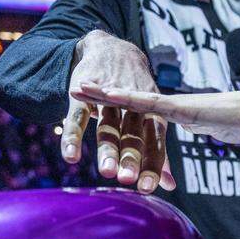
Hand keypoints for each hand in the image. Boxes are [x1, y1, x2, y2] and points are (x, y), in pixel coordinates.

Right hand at [63, 30, 174, 193]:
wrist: (112, 49)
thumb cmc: (134, 93)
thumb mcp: (148, 118)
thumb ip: (156, 152)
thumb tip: (168, 185)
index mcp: (152, 113)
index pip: (154, 141)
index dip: (152, 164)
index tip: (149, 188)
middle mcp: (134, 105)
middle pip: (133, 135)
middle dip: (131, 157)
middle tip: (128, 180)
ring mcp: (109, 97)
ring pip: (109, 126)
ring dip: (108, 149)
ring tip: (107, 172)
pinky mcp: (85, 90)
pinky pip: (79, 115)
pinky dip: (75, 135)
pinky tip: (70, 156)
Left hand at [76, 83, 239, 144]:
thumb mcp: (213, 131)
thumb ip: (199, 131)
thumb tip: (191, 137)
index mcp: (175, 113)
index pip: (140, 109)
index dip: (117, 103)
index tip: (96, 99)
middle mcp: (170, 106)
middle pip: (130, 100)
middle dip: (102, 95)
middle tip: (76, 88)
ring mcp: (174, 104)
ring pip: (132, 99)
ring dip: (105, 95)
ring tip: (79, 88)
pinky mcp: (180, 108)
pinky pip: (148, 102)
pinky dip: (126, 98)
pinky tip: (106, 94)